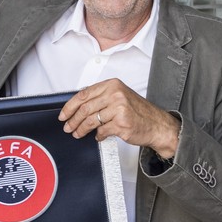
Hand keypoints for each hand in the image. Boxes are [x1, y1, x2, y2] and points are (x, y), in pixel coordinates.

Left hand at [58, 78, 178, 158]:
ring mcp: (119, 109)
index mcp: (112, 85)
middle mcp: (115, 94)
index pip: (84, 94)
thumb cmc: (138, 112)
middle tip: (67, 127)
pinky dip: (98, 136)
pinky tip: (98, 136)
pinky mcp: (121, 124)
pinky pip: (101, 131)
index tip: (63, 114)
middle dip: (73, 120)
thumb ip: (101, 98)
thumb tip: (77, 107)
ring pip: (91, 121)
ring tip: (77, 134)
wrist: (157, 125)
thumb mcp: (120, 97)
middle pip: (85, 108)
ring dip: (81, 130)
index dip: (70, 106)